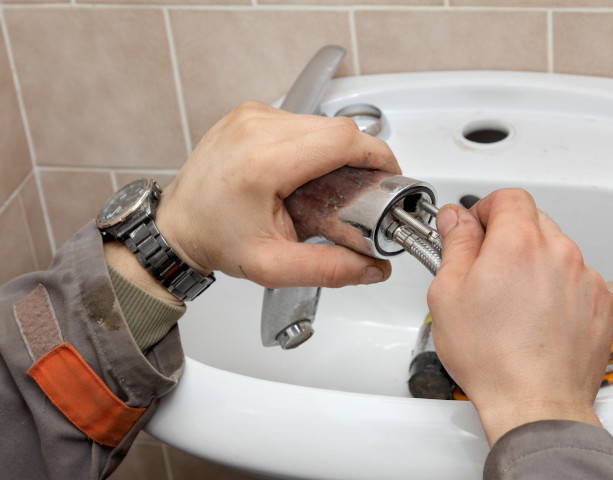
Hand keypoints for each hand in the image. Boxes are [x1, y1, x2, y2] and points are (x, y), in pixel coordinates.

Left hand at [154, 101, 400, 288]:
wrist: (176, 226)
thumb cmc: (214, 240)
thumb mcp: (273, 267)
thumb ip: (329, 270)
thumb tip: (372, 269)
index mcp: (263, 161)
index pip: (343, 140)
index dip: (377, 156)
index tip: (389, 175)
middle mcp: (256, 128)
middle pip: (337, 128)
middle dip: (360, 156)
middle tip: (361, 190)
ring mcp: (251, 115)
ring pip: (320, 121)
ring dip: (336, 149)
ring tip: (329, 185)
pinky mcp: (249, 113)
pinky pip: (300, 119)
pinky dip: (313, 142)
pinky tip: (305, 171)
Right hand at [427, 189, 612, 445]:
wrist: (535, 403)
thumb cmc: (491, 357)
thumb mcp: (448, 293)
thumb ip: (455, 244)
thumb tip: (456, 219)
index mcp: (519, 242)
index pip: (508, 197)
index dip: (486, 209)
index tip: (475, 230)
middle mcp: (560, 252)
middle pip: (533, 221)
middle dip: (508, 235)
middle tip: (486, 268)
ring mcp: (586, 278)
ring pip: (556, 251)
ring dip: (534, 263)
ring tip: (513, 301)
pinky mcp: (602, 303)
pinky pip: (577, 280)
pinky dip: (558, 288)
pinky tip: (538, 318)